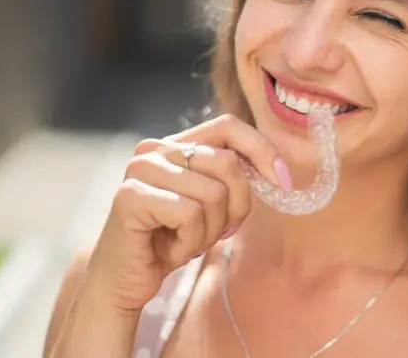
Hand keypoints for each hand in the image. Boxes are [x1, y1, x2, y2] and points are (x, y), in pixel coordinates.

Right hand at [85, 114, 287, 313]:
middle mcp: (156, 148)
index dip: (262, 150)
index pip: (229, 126)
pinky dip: (191, 241)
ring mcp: (141, 169)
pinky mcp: (130, 196)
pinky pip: (190, 215)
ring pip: (213, 193)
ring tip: (189, 241)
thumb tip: (277, 171)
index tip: (283, 181)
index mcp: (176, 144)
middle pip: (228, 164)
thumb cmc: (170, 240)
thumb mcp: (210, 203)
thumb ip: (232, 179)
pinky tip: (173, 249)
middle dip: (238, 206)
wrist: (124, 281)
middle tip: (221, 232)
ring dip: (211, 230)